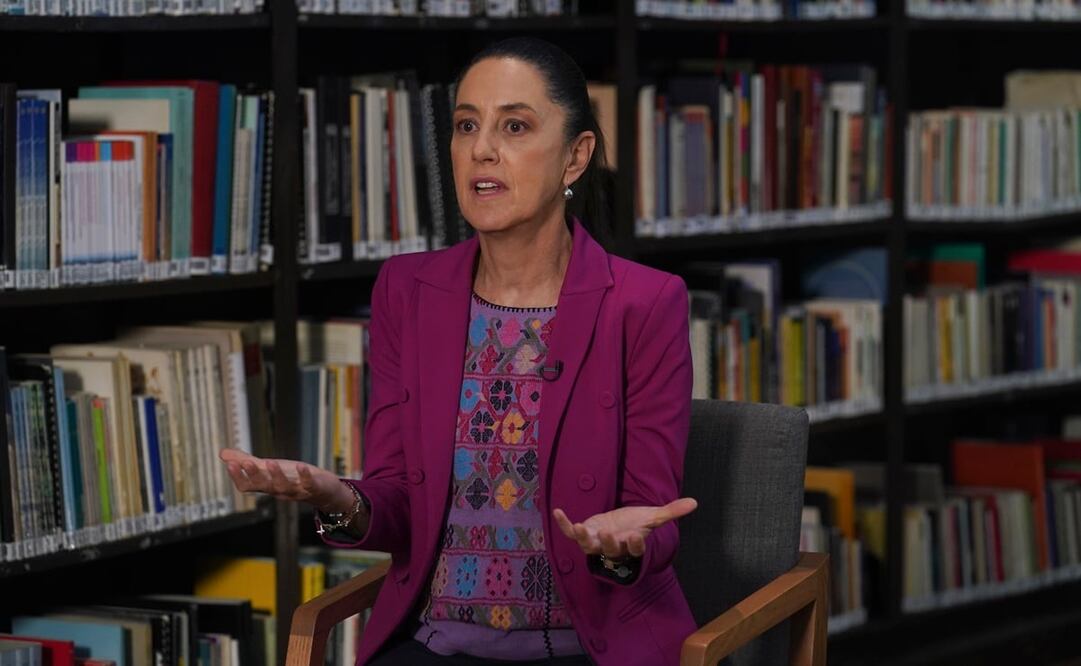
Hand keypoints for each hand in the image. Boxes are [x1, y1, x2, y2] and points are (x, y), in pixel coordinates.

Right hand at [219, 448, 353, 514]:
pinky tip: (300, 466)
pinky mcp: (314, 487)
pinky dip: (304, 476)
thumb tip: (222, 454)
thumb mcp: (269, 469)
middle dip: (254, 475)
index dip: (238, 477)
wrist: (323, 492)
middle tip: (245, 463)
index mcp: (267, 485)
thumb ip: (247, 463)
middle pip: (263, 486)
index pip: (248, 486)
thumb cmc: (293, 479)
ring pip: (283, 487)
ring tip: (270, 462)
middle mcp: (279, 491)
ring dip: (276, 476)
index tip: (230, 464)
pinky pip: (308, 484)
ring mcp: (296, 490)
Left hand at [552, 498, 697, 559]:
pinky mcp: (584, 535)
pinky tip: (557, 511)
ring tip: (580, 527)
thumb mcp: (652, 517)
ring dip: (583, 538)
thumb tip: (695, 502)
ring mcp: (596, 543)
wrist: (618, 528)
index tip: (636, 536)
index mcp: (631, 543)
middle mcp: (613, 547)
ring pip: (589, 546)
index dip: (635, 544)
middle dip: (608, 543)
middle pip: (610, 549)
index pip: (635, 548)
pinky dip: (564, 525)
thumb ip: (671, 512)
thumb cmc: (635, 524)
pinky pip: (571, 533)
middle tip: (607, 534)